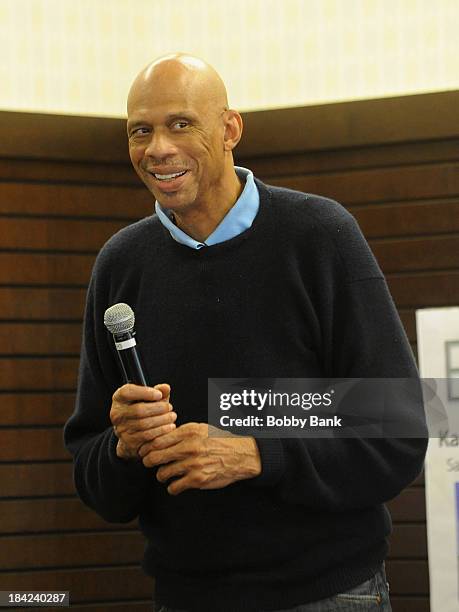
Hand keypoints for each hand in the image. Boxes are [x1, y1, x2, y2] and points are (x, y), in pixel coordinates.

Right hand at [110, 383, 176, 459]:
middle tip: (170, 407)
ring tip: (172, 417)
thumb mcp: (150, 398)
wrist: (134, 434)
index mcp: (119, 398)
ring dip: (162, 420)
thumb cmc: (144, 410)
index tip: (159, 395)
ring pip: (144, 424)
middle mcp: (117, 413)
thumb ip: (158, 391)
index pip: (127, 392)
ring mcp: (121, 429)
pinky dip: (161, 431)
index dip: (144, 392)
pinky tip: (170, 427)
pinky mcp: (129, 441)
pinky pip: (147, 436)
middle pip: (138, 410)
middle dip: (158, 408)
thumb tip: (165, 388)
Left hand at [138, 422, 261, 493]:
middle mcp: (189, 447)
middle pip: (155, 457)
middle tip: (149, 463)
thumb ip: (181, 433)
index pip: (157, 440)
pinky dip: (172, 487)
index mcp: (188, 432)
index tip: (145, 451)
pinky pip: (174, 487)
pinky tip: (176, 484)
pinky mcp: (197, 479)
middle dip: (148, 462)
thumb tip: (159, 438)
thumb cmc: (219, 441)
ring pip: (162, 473)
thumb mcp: (200, 429)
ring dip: (161, 475)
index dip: (147, 447)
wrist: (241, 455)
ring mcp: (193, 464)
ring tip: (165, 474)